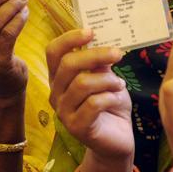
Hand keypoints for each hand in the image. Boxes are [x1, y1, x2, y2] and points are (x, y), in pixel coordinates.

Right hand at [47, 29, 131, 160]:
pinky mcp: (76, 127)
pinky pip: (93, 104)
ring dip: (107, 80)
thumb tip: (99, 40)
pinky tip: (118, 99)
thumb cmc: (110, 105)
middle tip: (118, 53)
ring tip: (120, 84)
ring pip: (82, 83)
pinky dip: (110, 97)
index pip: (53, 52)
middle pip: (68, 64)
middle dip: (95, 55)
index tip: (91, 32)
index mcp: (59, 77)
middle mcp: (56, 93)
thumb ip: (99, 63)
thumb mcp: (106, 78)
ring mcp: (63, 111)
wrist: (117, 139)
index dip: (69, 39)